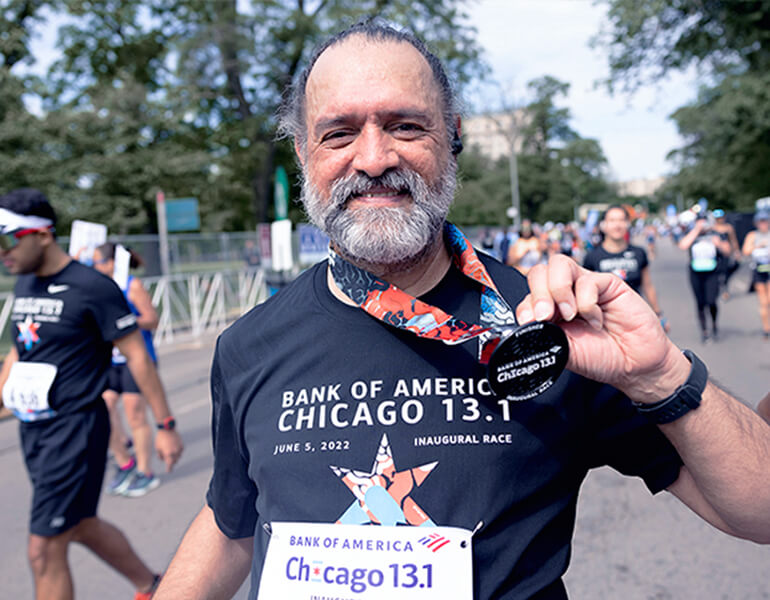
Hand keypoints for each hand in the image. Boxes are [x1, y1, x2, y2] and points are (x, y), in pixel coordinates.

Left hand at [156, 429, 183, 471]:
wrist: (167, 429)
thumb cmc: (160, 439)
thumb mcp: (157, 448)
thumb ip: (160, 456)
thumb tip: (163, 460)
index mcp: (168, 454)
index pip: (169, 464)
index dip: (169, 469)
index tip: (168, 471)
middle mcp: (175, 452)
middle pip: (174, 461)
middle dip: (171, 461)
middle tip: (167, 459)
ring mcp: (179, 448)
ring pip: (178, 457)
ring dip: (174, 456)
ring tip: (170, 451)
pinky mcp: (182, 445)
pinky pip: (180, 451)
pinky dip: (177, 452)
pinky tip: (173, 448)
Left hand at [515, 254, 689, 402]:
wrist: (634, 365)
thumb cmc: (601, 358)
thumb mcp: (564, 352)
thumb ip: (544, 336)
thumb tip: (525, 323)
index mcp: (550, 310)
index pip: (527, 295)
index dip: (525, 307)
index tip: (528, 323)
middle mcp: (565, 294)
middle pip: (539, 273)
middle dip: (538, 294)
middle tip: (545, 316)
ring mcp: (584, 286)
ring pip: (559, 264)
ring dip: (559, 290)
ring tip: (569, 314)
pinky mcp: (607, 283)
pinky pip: (588, 280)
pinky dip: (587, 303)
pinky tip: (596, 320)